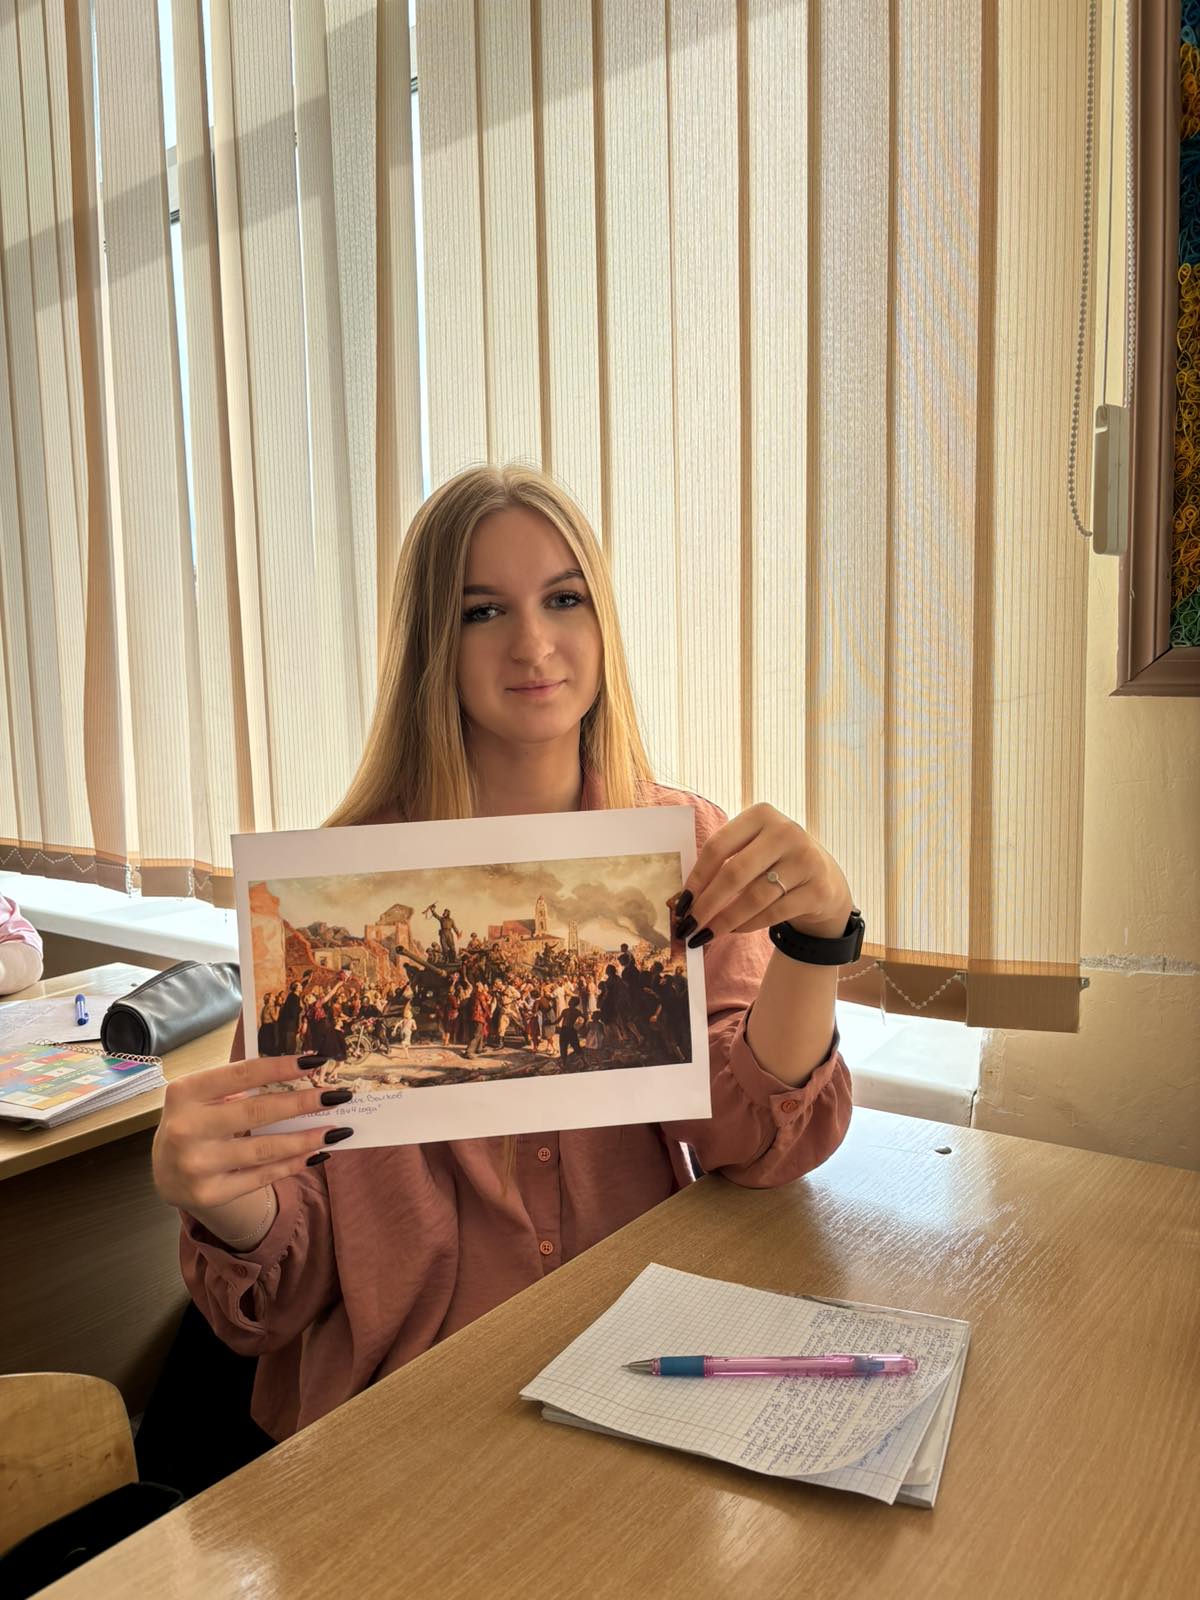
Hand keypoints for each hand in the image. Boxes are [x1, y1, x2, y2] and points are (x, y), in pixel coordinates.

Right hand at [152, 1055, 345, 1213]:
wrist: (165, 1172)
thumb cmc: (196, 1120)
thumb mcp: (203, 1096)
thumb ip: (239, 1083)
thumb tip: (301, 1073)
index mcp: (185, 1092)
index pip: (242, 1073)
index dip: (282, 1067)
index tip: (318, 1061)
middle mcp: (186, 1128)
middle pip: (258, 1112)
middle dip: (304, 1103)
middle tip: (339, 1096)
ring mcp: (196, 1164)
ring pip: (264, 1149)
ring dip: (306, 1138)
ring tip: (337, 1129)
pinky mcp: (209, 1193)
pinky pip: (262, 1177)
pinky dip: (293, 1164)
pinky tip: (317, 1153)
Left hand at [675, 803, 853, 944]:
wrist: (825, 878)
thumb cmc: (775, 863)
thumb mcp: (753, 848)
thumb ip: (724, 861)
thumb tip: (685, 898)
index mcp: (761, 815)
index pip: (718, 846)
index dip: (696, 877)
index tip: (681, 902)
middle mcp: (786, 831)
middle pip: (734, 872)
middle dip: (707, 903)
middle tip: (689, 925)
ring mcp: (805, 859)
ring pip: (754, 896)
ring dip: (725, 920)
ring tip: (707, 933)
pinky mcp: (818, 889)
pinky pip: (773, 912)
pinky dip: (748, 925)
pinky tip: (734, 930)